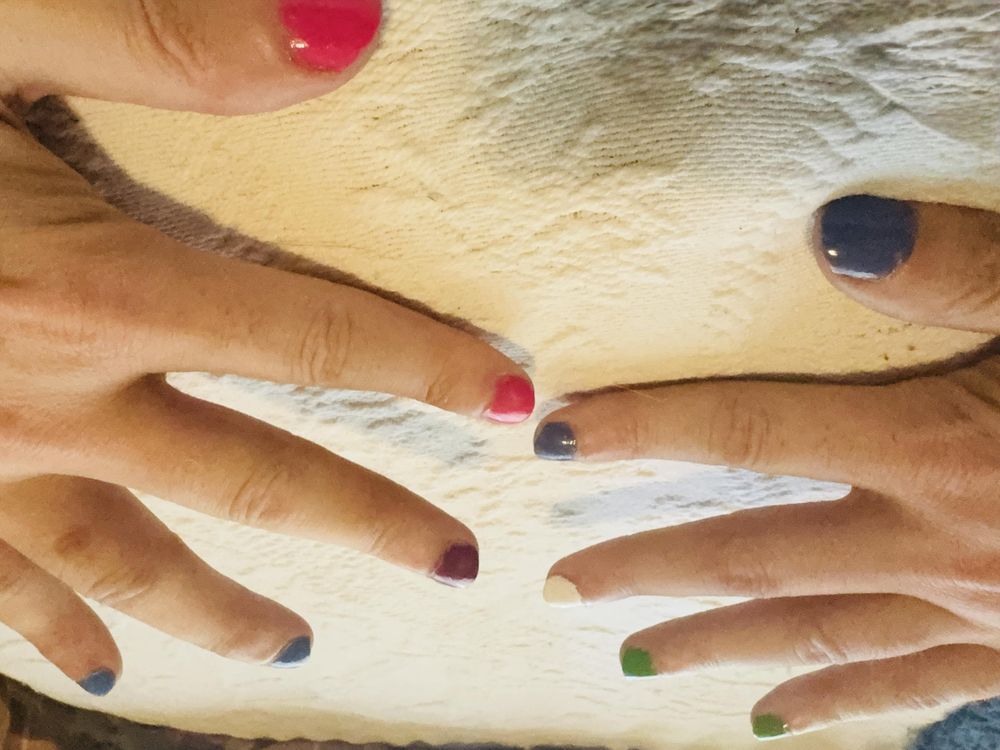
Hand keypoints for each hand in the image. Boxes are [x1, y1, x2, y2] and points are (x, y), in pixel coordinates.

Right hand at [0, 0, 533, 696]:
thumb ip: (161, 37)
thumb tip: (342, 29)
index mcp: (87, 287)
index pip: (310, 336)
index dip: (423, 367)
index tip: (507, 404)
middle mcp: (45, 401)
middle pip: (252, 480)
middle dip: (364, 521)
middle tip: (452, 565)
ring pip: (128, 566)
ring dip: (223, 612)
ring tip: (299, 649)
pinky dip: (48, 636)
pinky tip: (92, 672)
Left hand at [535, 195, 999, 739]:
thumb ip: (960, 266)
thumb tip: (841, 232)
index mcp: (935, 445)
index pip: (748, 434)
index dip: (644, 432)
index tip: (558, 438)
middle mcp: (933, 538)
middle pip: (753, 555)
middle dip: (647, 570)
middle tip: (560, 588)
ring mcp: (970, 607)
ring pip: (810, 635)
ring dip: (712, 646)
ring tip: (632, 661)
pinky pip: (904, 686)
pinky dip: (833, 703)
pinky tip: (776, 720)